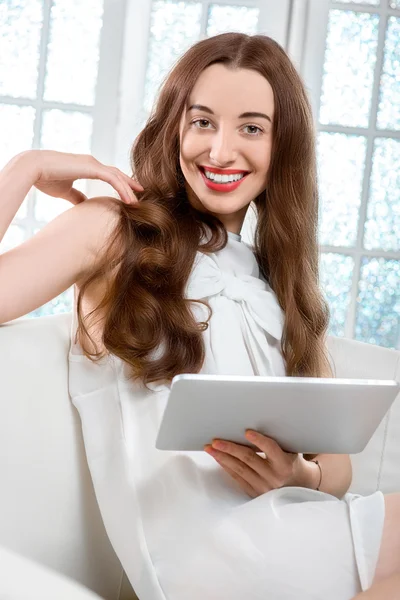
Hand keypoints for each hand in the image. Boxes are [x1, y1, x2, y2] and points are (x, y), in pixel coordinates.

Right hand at [26, 149, 142, 204]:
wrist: (33, 168)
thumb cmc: (45, 178)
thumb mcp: (65, 190)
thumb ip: (76, 196)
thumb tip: (83, 205)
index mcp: (87, 166)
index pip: (109, 174)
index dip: (121, 183)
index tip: (130, 194)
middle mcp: (92, 163)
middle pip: (117, 174)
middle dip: (130, 184)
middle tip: (141, 194)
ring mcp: (92, 163)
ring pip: (117, 176)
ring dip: (129, 189)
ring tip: (137, 202)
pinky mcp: (92, 167)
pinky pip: (113, 179)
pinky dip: (123, 189)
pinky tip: (129, 200)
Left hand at [204, 430, 317, 497]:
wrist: (296, 485)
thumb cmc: (290, 460)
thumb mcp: (289, 450)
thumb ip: (276, 440)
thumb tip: (255, 422)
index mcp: (285, 465)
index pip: (271, 450)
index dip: (259, 440)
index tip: (247, 431)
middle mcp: (274, 478)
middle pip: (249, 459)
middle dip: (230, 449)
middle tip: (216, 441)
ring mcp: (263, 487)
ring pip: (239, 470)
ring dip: (223, 458)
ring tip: (211, 448)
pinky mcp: (255, 493)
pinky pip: (237, 478)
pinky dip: (226, 466)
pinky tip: (218, 458)